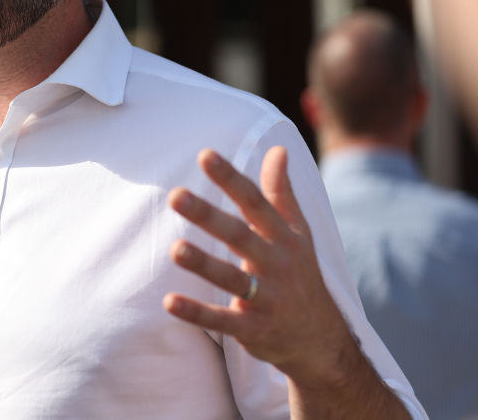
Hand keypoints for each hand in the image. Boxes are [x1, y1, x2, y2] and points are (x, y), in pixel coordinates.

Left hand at [162, 146, 354, 385]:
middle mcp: (276, 264)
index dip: (231, 178)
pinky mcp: (253, 329)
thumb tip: (277, 149)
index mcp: (283, 238)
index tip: (205, 155)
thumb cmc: (300, 275)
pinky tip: (168, 302)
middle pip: (239, 235)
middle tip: (175, 195)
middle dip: (208, 215)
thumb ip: (281, 193)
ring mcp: (266, 298)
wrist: (321, 340)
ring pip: (232, 278)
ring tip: (174, 248)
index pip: (255, 202)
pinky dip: (196, 313)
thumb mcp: (298, 233)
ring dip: (203, 264)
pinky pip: (222, 320)